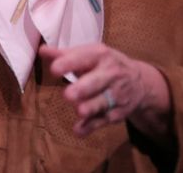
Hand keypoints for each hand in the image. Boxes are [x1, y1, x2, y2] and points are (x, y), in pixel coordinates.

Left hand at [41, 43, 173, 140]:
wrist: (140, 82)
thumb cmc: (104, 65)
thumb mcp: (89, 55)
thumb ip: (64, 55)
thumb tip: (42, 51)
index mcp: (100, 55)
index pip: (83, 58)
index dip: (68, 63)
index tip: (54, 69)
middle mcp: (111, 74)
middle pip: (97, 82)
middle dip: (83, 89)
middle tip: (68, 94)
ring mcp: (117, 94)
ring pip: (103, 102)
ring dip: (91, 108)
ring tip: (79, 111)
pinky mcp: (119, 112)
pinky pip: (105, 120)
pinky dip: (92, 126)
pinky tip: (79, 130)